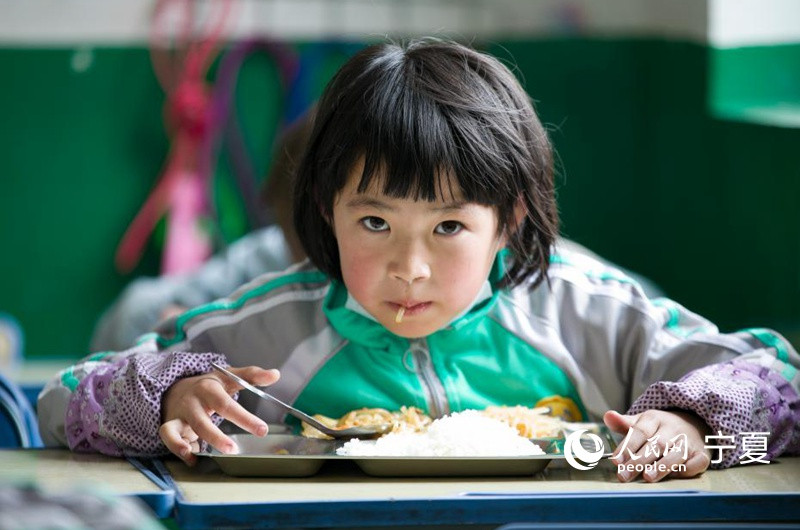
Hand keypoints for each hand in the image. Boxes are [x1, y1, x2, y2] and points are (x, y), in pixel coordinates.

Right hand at [159, 365, 279, 465]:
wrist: (177, 387)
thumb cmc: (209, 386)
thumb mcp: (229, 377)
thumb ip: (251, 375)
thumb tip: (275, 374)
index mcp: (209, 388)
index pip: (227, 404)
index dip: (244, 418)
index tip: (262, 430)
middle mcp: (192, 402)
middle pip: (202, 420)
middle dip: (216, 436)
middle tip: (234, 450)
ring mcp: (180, 414)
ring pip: (178, 430)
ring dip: (189, 444)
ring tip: (204, 456)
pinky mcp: (170, 425)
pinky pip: (167, 437)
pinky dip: (176, 447)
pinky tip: (191, 458)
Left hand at [603, 409, 711, 482]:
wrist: (694, 423)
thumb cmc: (660, 428)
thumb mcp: (642, 422)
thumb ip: (624, 424)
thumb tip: (608, 416)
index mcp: (654, 419)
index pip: (639, 432)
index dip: (627, 447)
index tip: (615, 461)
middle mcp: (672, 429)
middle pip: (655, 445)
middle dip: (638, 461)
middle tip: (623, 475)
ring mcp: (688, 441)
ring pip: (675, 454)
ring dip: (662, 466)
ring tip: (647, 477)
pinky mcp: (702, 454)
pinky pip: (696, 462)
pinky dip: (686, 470)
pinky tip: (674, 476)